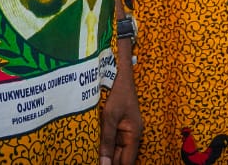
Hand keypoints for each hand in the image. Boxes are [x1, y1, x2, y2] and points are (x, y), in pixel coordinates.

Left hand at [98, 39, 141, 164]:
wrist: (120, 73)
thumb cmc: (117, 92)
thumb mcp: (110, 117)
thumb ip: (107, 142)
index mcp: (134, 134)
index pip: (127, 162)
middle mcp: (132, 135)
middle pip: (121, 157)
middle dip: (109, 162)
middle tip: (94, 162)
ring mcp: (125, 130)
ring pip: (116, 150)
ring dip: (106, 155)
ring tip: (94, 158)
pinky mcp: (119, 125)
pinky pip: (113, 141)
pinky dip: (105, 146)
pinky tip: (95, 151)